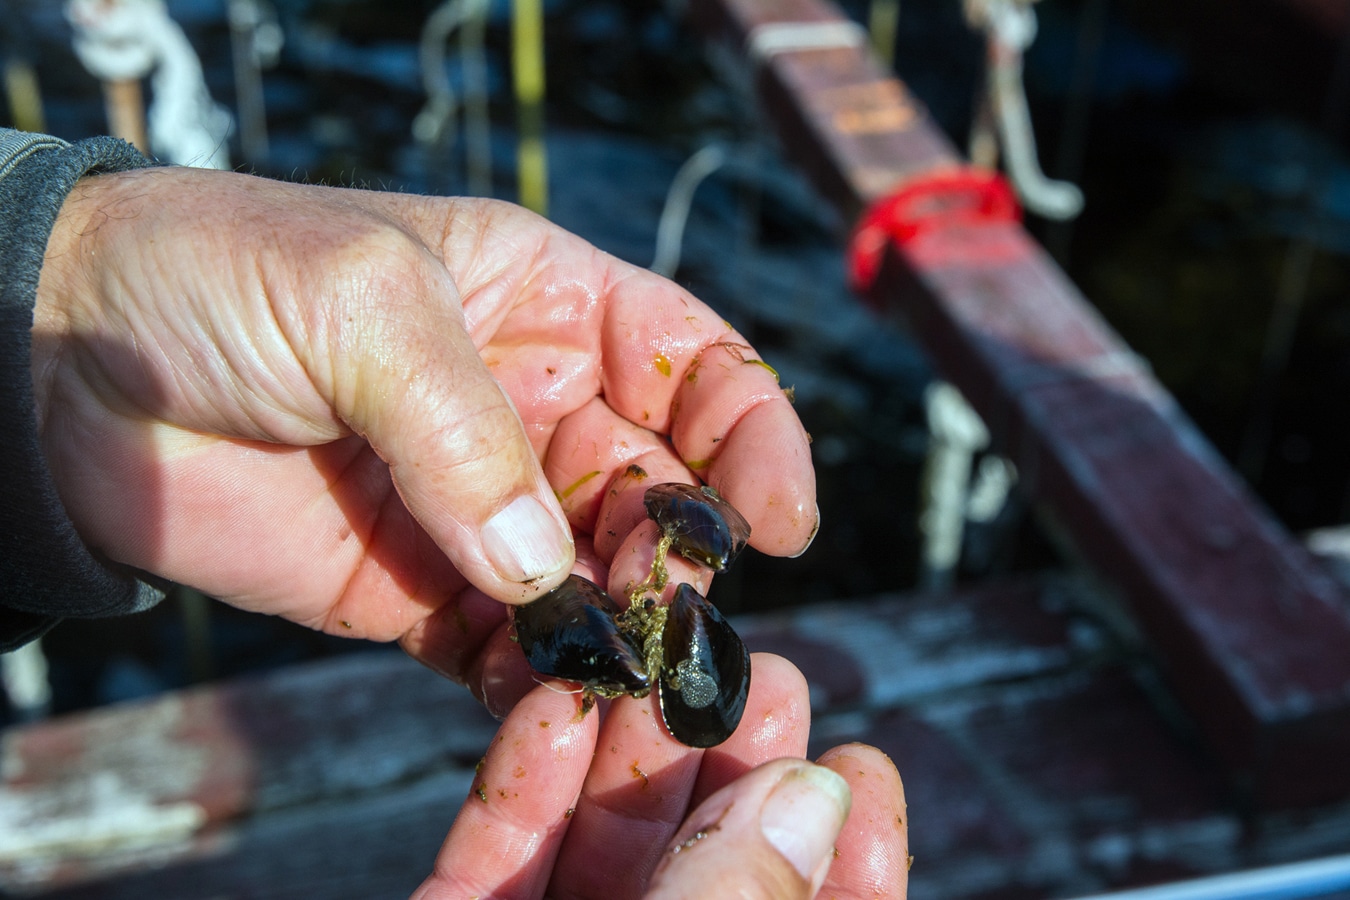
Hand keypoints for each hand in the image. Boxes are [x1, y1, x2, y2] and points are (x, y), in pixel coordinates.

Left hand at [33, 167, 814, 711]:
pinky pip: (510, 647)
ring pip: (596, 578)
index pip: (695, 365)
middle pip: (660, 486)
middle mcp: (532, 406)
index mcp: (547, 304)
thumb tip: (542, 565)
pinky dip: (540, 681)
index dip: (754, 434)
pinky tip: (552, 705)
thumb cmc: (219, 276)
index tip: (778, 517)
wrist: (65, 367)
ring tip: (629, 674)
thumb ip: (464, 425)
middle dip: (682, 550)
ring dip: (624, 629)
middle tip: (676, 609)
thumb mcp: (362, 299)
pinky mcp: (421, 593)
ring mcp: (481, 505)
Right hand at [414, 654, 908, 898]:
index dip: (854, 857)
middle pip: (701, 862)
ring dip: (618, 748)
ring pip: (595, 850)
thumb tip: (816, 797)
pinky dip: (521, 786)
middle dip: (722, 759)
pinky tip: (551, 704)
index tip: (864, 762)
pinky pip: (491, 862)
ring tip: (650, 653)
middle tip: (750, 667)